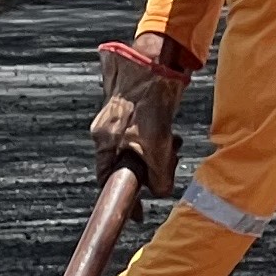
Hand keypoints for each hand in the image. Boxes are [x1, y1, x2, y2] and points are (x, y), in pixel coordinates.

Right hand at [90, 39, 189, 195]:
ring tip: (172, 141)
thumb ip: (159, 174)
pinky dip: (160, 139)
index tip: (137, 213)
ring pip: (140, 151)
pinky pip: (145, 136)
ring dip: (158, 153)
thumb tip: (161, 192)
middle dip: (149, 170)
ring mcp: (119, 120)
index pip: (106, 180)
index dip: (122, 198)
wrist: (154, 61)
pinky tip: (171, 130)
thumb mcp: (157, 144)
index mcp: (103, 140)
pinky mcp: (134, 111)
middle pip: (127, 166)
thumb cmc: (150, 100)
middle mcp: (106, 132)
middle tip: (168, 162)